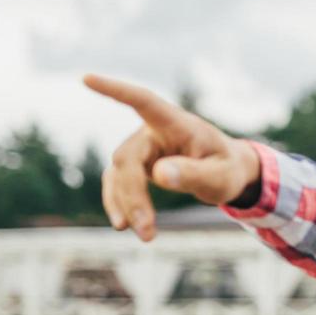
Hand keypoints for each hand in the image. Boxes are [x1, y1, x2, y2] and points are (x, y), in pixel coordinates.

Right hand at [83, 74, 262, 241]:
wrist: (227, 172)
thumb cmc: (227, 168)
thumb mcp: (221, 175)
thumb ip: (194, 173)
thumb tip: (159, 174)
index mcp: (176, 123)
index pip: (143, 101)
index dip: (116, 90)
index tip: (88, 78)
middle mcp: (152, 131)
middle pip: (129, 159)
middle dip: (134, 196)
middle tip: (147, 232)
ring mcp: (141, 148)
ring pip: (120, 174)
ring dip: (126, 204)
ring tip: (144, 235)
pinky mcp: (136, 165)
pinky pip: (117, 182)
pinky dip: (119, 203)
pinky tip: (122, 224)